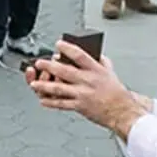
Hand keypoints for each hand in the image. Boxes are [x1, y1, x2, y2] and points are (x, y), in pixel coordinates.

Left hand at [25, 43, 146, 139]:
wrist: (123, 111)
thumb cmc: (116, 92)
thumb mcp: (110, 72)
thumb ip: (101, 61)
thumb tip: (93, 53)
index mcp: (96, 70)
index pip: (80, 55)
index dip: (67, 48)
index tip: (58, 44)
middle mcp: (88, 81)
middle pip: (65, 71)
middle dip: (49, 66)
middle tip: (39, 62)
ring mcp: (83, 94)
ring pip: (59, 89)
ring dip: (44, 86)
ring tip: (33, 84)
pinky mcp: (80, 106)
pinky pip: (62, 104)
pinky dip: (51, 102)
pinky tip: (42, 100)